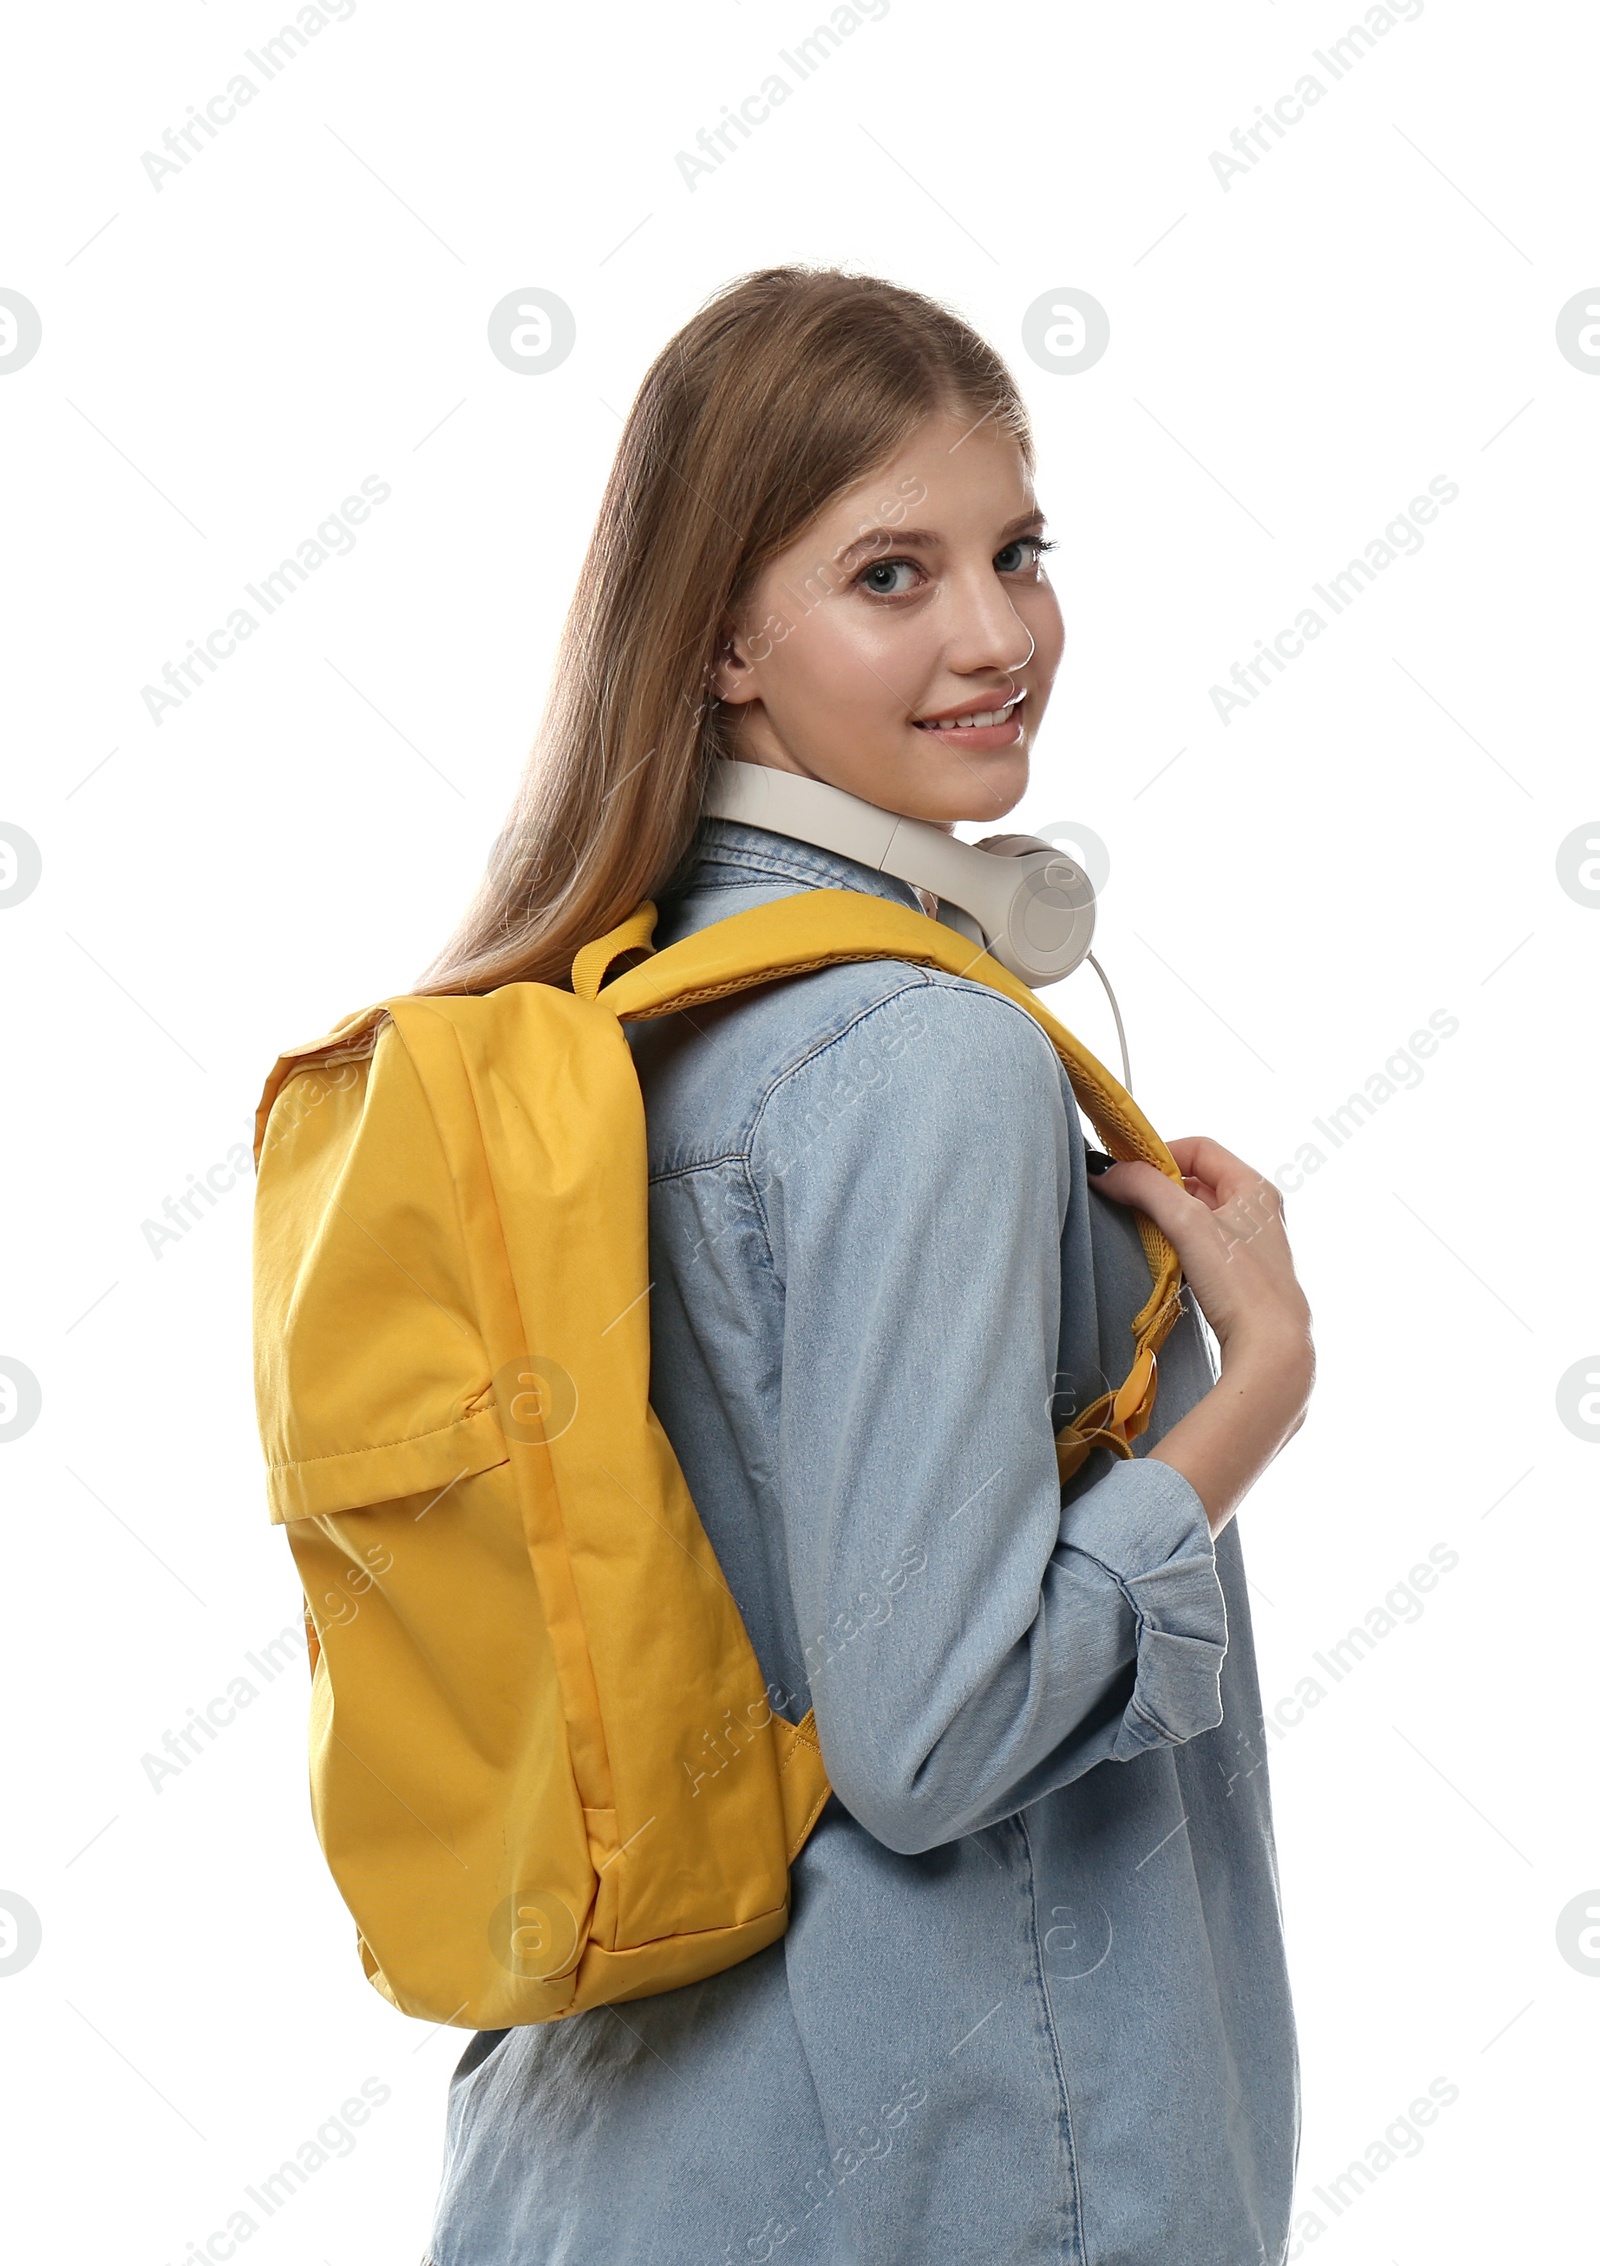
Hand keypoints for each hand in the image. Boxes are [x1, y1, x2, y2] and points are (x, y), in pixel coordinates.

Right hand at [1089, 1137, 1314, 1534]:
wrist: (1272, 1349)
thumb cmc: (1241, 1283)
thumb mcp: (1188, 1223)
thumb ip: (1145, 1188)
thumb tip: (1105, 1171)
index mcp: (1254, 1187)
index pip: (1198, 1147)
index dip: (1159, 1152)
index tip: (1125, 1172)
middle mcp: (1257, 1210)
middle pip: (1195, 1179)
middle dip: (1157, 1186)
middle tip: (1124, 1200)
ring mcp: (1249, 1245)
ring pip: (1195, 1213)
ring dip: (1164, 1216)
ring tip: (1140, 1230)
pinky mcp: (1239, 1276)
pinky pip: (1199, 1244)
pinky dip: (1176, 1243)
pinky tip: (1162, 1259)